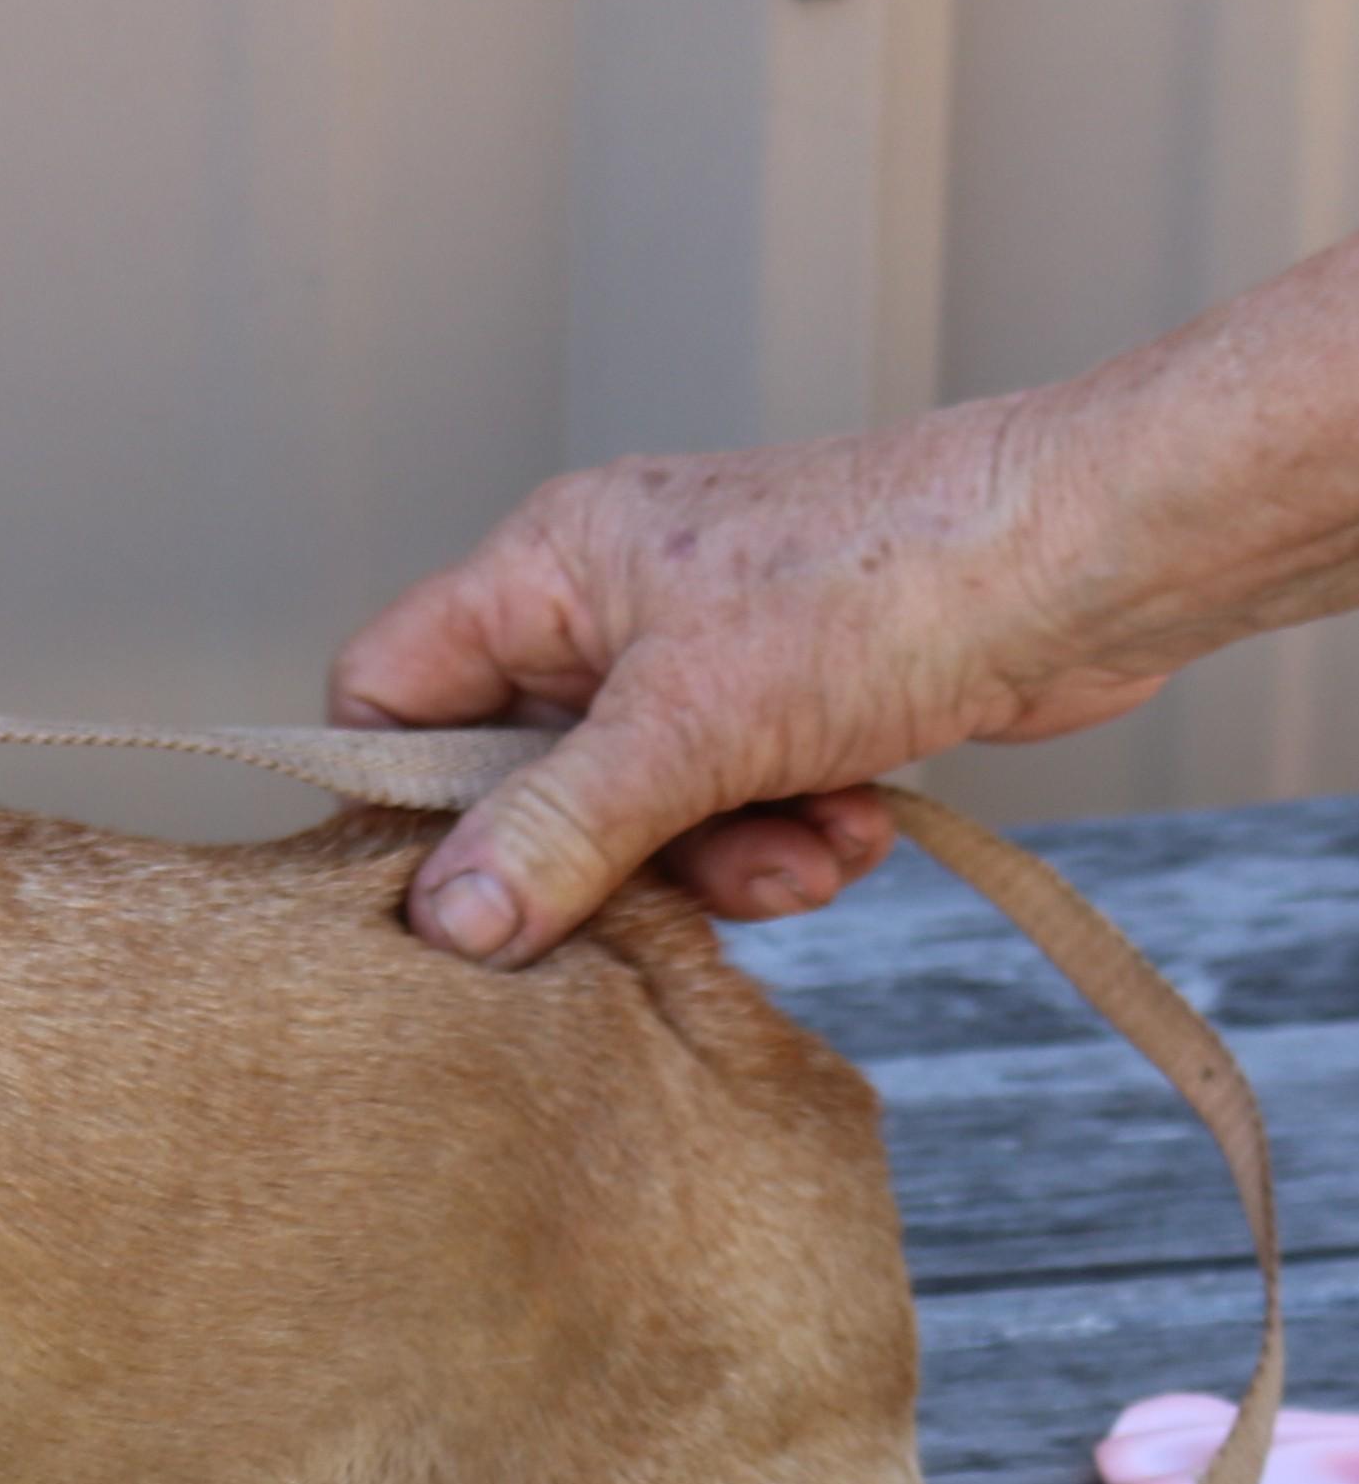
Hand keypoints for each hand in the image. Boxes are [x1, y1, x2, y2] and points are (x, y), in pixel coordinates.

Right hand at [332, 398, 1167, 964]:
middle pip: (520, 783)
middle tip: (672, 887)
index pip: (387, 691)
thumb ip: (558, 831)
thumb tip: (449, 924)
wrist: (1096, 559)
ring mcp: (695, 662)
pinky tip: (855, 821)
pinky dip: (785, 838)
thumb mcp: (691, 728)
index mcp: (544, 571)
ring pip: (632, 817)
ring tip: (805, 848)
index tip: (456, 890)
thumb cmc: (891, 581)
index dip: (401, 798)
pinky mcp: (779, 708)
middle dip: (608, 855)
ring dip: (717, 862)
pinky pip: (727, 814)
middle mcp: (603, 611)